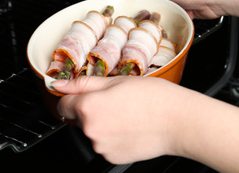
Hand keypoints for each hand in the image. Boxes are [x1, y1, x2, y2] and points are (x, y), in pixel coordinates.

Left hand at [53, 76, 192, 163]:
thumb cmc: (152, 97)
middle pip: (79, 118)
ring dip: (103, 123)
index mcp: (88, 107)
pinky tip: (129, 127)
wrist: (179, 121)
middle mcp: (90, 130)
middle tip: (115, 101)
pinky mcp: (112, 157)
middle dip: (91, 109)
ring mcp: (101, 147)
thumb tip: (59, 84)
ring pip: (93, 131)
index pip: (63, 104)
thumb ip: (82, 83)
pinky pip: (104, 144)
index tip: (84, 95)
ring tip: (126, 114)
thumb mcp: (115, 80)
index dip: (73, 97)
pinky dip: (113, 137)